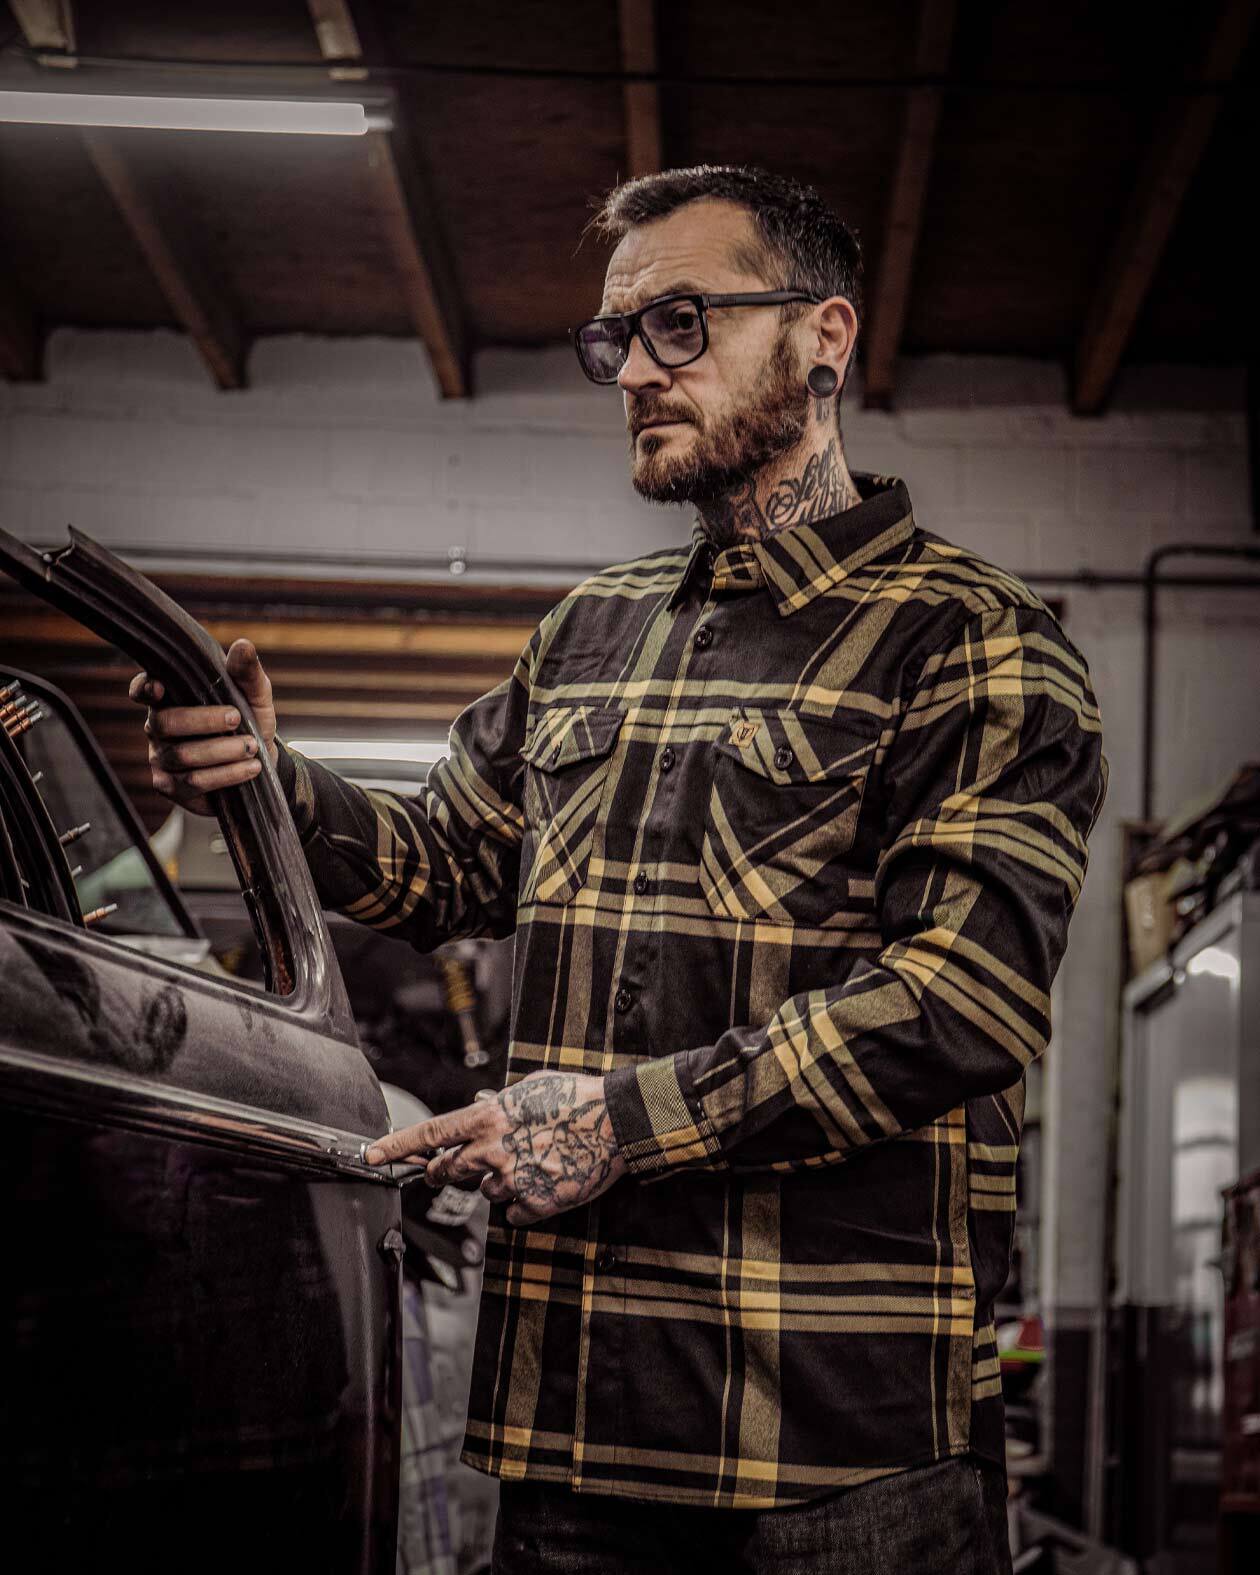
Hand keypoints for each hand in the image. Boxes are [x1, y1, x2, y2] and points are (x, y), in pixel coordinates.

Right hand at [128, 639, 277, 815]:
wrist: (261, 762)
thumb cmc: (250, 721)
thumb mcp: (255, 695)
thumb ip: (247, 673)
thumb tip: (243, 645)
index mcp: (171, 699)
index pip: (143, 690)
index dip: (144, 689)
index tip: (159, 688)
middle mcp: (159, 728)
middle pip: (166, 723)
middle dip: (204, 720)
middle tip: (236, 719)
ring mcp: (161, 759)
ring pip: (183, 755)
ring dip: (222, 751)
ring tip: (251, 747)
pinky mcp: (171, 787)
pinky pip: (193, 782)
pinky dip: (226, 774)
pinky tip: (250, 768)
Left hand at [365, 1071, 627, 1227]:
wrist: (616, 1122)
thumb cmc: (575, 1098)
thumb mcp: (529, 1088)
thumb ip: (498, 1104)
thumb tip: (481, 1108)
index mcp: (487, 1119)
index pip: (429, 1135)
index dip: (395, 1147)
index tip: (371, 1155)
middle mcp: (492, 1151)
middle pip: (448, 1170)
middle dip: (444, 1171)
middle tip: (454, 1168)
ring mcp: (513, 1180)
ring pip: (485, 1191)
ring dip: (497, 1181)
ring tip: (530, 1162)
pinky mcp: (536, 1203)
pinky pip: (513, 1212)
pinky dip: (523, 1202)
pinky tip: (544, 1181)